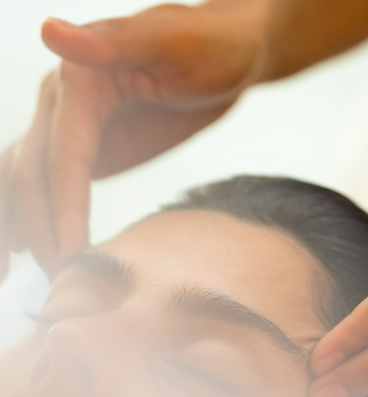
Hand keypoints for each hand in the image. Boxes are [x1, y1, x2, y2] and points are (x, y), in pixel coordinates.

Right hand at [0, 0, 268, 277]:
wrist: (231, 51)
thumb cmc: (212, 42)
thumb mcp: (172, 38)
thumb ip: (115, 40)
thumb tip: (48, 30)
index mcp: (79, 81)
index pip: (59, 156)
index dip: (61, 209)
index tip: (69, 256)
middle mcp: (63, 102)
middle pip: (31, 173)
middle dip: (37, 229)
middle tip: (54, 281)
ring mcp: (72, 124)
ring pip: (26, 178)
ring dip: (16, 224)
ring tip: (12, 272)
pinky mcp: (88, 143)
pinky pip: (52, 181)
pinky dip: (38, 213)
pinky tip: (33, 245)